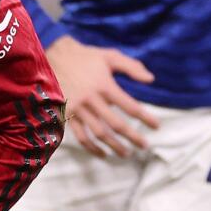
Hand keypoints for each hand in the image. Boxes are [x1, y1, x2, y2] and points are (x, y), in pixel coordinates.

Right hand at [47, 36, 159, 156]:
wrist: (54, 56)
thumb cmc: (86, 57)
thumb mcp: (110, 56)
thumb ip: (132, 67)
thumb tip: (150, 79)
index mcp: (104, 85)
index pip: (130, 106)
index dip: (145, 118)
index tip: (156, 127)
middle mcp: (91, 99)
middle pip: (116, 124)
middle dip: (132, 137)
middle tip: (145, 146)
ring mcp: (78, 108)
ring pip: (98, 133)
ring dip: (114, 146)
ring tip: (126, 153)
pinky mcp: (67, 114)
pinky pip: (80, 136)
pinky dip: (91, 148)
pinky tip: (102, 153)